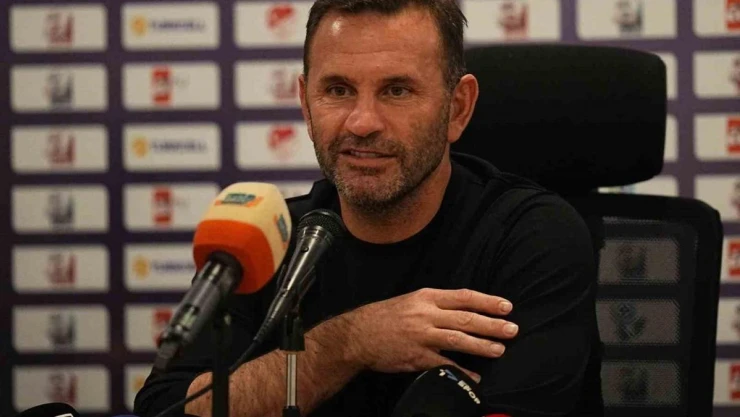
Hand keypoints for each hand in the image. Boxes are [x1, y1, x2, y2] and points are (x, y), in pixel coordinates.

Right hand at [343, 288, 517, 381]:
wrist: (358, 336)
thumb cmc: (385, 317)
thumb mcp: (411, 301)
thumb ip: (436, 305)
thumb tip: (464, 309)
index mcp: (427, 297)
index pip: (463, 297)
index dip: (487, 301)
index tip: (506, 306)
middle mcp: (426, 314)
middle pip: (466, 318)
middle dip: (492, 324)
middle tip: (512, 329)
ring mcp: (422, 336)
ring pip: (459, 339)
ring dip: (482, 346)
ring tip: (500, 349)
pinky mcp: (417, 357)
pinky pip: (444, 364)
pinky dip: (462, 371)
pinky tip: (476, 377)